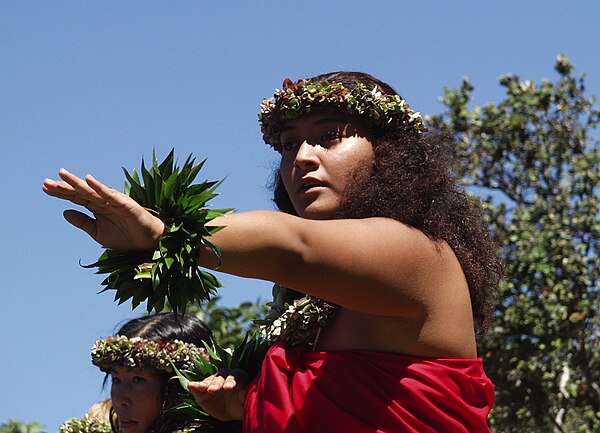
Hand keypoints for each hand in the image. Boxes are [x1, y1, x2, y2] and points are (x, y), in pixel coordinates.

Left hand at [43, 169, 163, 250]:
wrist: (148, 243)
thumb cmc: (125, 237)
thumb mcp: (98, 233)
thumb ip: (83, 222)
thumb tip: (64, 212)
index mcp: (97, 208)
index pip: (75, 198)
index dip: (60, 193)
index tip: (44, 188)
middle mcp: (103, 201)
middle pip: (80, 192)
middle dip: (63, 187)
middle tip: (45, 182)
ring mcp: (114, 201)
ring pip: (92, 191)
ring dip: (76, 183)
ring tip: (61, 175)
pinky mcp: (125, 204)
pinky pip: (109, 194)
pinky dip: (99, 186)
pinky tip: (88, 180)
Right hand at [187, 369, 247, 420]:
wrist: (230, 410)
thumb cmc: (240, 404)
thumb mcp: (244, 403)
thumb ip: (245, 397)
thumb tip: (245, 394)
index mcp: (238, 376)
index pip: (235, 376)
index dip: (231, 381)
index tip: (229, 387)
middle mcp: (224, 376)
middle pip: (220, 377)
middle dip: (217, 383)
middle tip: (213, 390)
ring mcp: (212, 382)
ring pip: (209, 381)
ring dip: (205, 383)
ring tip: (202, 387)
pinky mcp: (202, 390)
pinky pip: (197, 387)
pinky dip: (194, 386)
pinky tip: (190, 385)